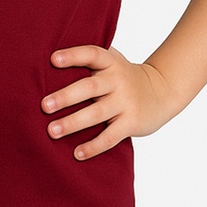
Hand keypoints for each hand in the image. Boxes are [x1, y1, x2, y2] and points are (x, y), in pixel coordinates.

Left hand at [40, 45, 178, 160]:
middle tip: (44, 106)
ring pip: (96, 114)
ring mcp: (125, 102)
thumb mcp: (112, 62)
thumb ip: (89, 60)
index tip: (53, 59)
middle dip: (65, 97)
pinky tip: (77, 153)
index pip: (91, 54)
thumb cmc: (124, 76)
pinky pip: (110, 136)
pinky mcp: (131, 122)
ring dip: (73, 123)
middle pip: (89, 87)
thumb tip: (48, 58)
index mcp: (110, 62)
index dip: (72, 56)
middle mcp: (117, 80)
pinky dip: (93, 146)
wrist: (162, 91)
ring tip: (52, 131)